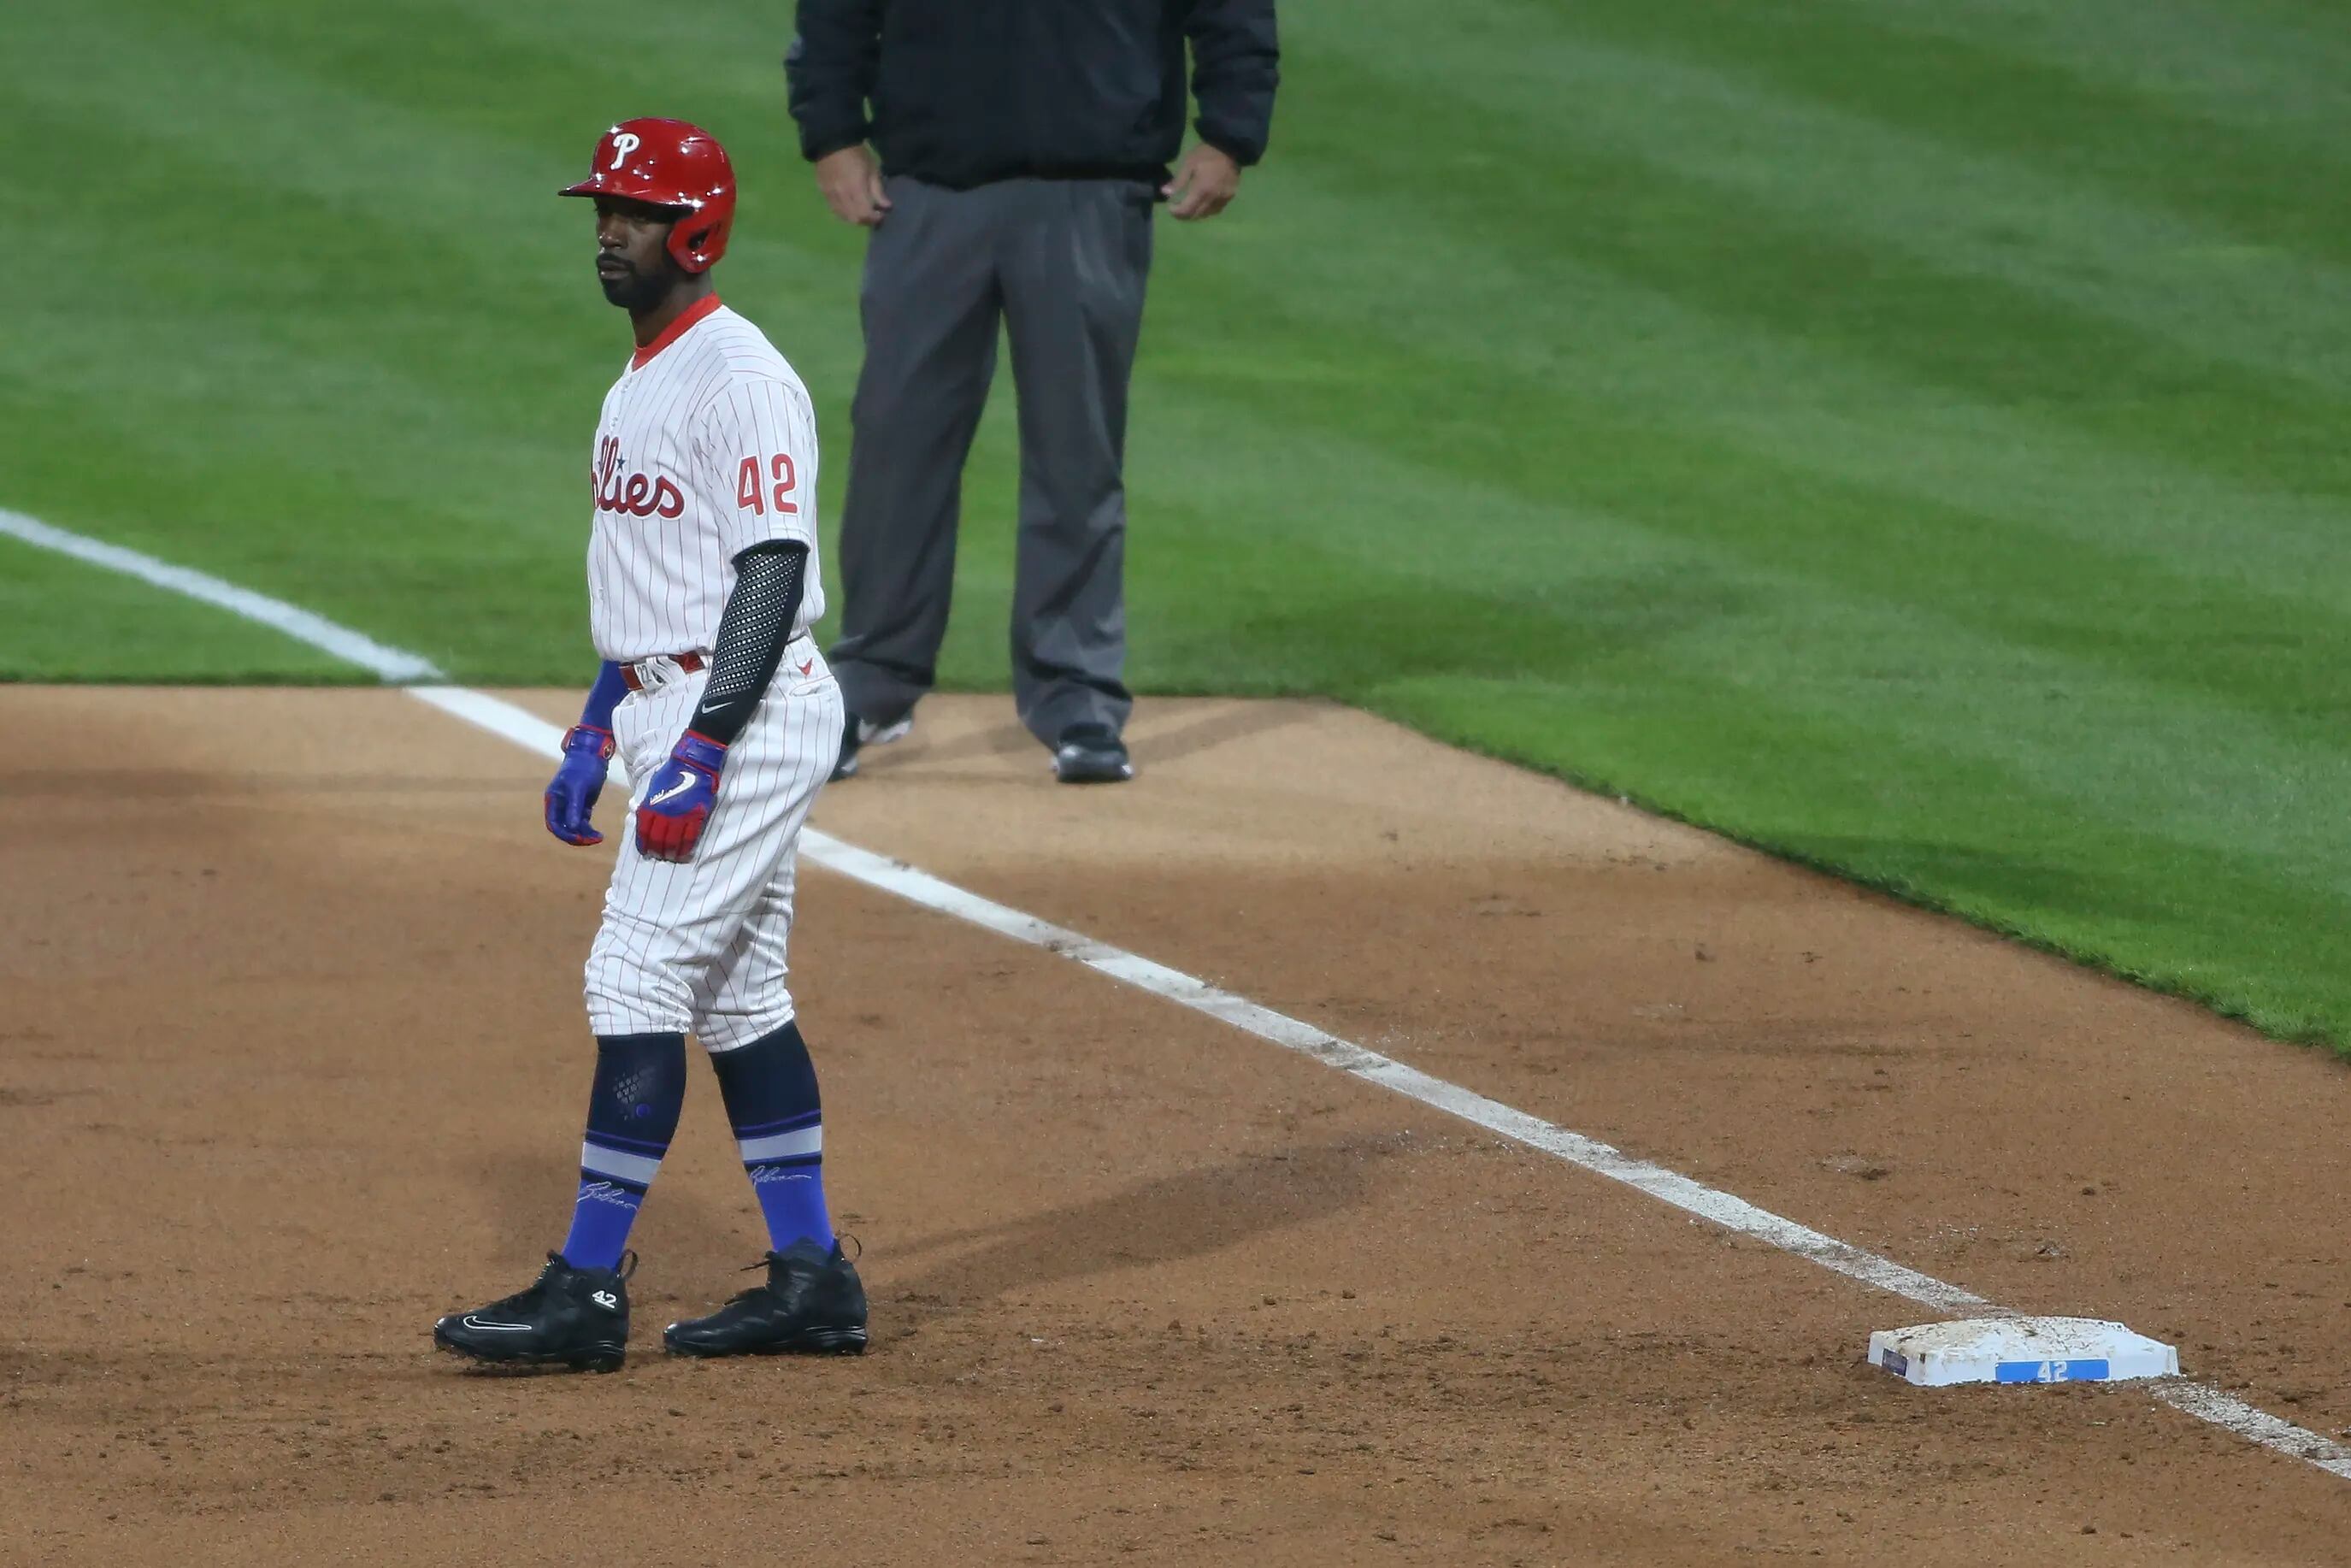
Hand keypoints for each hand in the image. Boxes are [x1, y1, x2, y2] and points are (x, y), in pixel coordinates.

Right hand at [544, 725, 613, 845]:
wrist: (593, 755)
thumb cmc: (583, 768)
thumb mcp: (578, 788)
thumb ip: (574, 807)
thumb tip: (572, 828)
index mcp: (553, 799)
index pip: (554, 824)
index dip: (564, 834)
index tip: (578, 838)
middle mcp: (560, 805)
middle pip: (564, 828)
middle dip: (576, 836)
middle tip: (591, 840)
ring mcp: (571, 806)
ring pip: (574, 827)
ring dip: (585, 835)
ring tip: (598, 837)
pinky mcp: (583, 806)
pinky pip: (583, 823)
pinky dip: (589, 829)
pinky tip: (599, 834)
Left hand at [635, 731, 727, 862]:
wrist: (693, 763)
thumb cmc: (672, 773)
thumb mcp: (653, 787)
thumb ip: (649, 804)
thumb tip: (644, 817)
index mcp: (651, 806)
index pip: (644, 832)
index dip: (644, 845)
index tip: (646, 852)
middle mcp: (664, 813)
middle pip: (658, 839)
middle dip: (657, 851)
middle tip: (659, 856)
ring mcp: (681, 816)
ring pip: (674, 841)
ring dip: (671, 852)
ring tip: (671, 857)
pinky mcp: (696, 815)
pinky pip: (690, 837)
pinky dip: (686, 847)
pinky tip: (684, 853)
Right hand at [814, 145, 890, 226]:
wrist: (832, 141)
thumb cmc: (856, 153)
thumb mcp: (872, 169)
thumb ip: (878, 190)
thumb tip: (886, 206)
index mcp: (855, 188)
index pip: (865, 214)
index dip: (875, 218)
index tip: (882, 214)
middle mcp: (841, 195)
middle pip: (854, 219)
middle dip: (866, 220)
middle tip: (873, 214)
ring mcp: (830, 195)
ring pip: (843, 216)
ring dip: (855, 217)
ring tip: (862, 211)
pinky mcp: (823, 192)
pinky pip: (834, 209)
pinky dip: (844, 212)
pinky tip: (850, 206)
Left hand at [1162, 144, 1241, 220]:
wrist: (1230, 146)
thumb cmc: (1206, 153)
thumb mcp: (1189, 164)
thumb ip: (1178, 181)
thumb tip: (1165, 193)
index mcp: (1202, 190)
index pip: (1186, 210)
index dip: (1176, 212)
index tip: (1170, 207)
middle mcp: (1213, 199)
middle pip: (1196, 215)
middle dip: (1185, 215)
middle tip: (1177, 208)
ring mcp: (1224, 199)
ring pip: (1207, 214)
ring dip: (1196, 213)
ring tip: (1189, 205)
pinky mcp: (1230, 196)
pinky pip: (1216, 209)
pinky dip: (1207, 209)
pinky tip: (1202, 203)